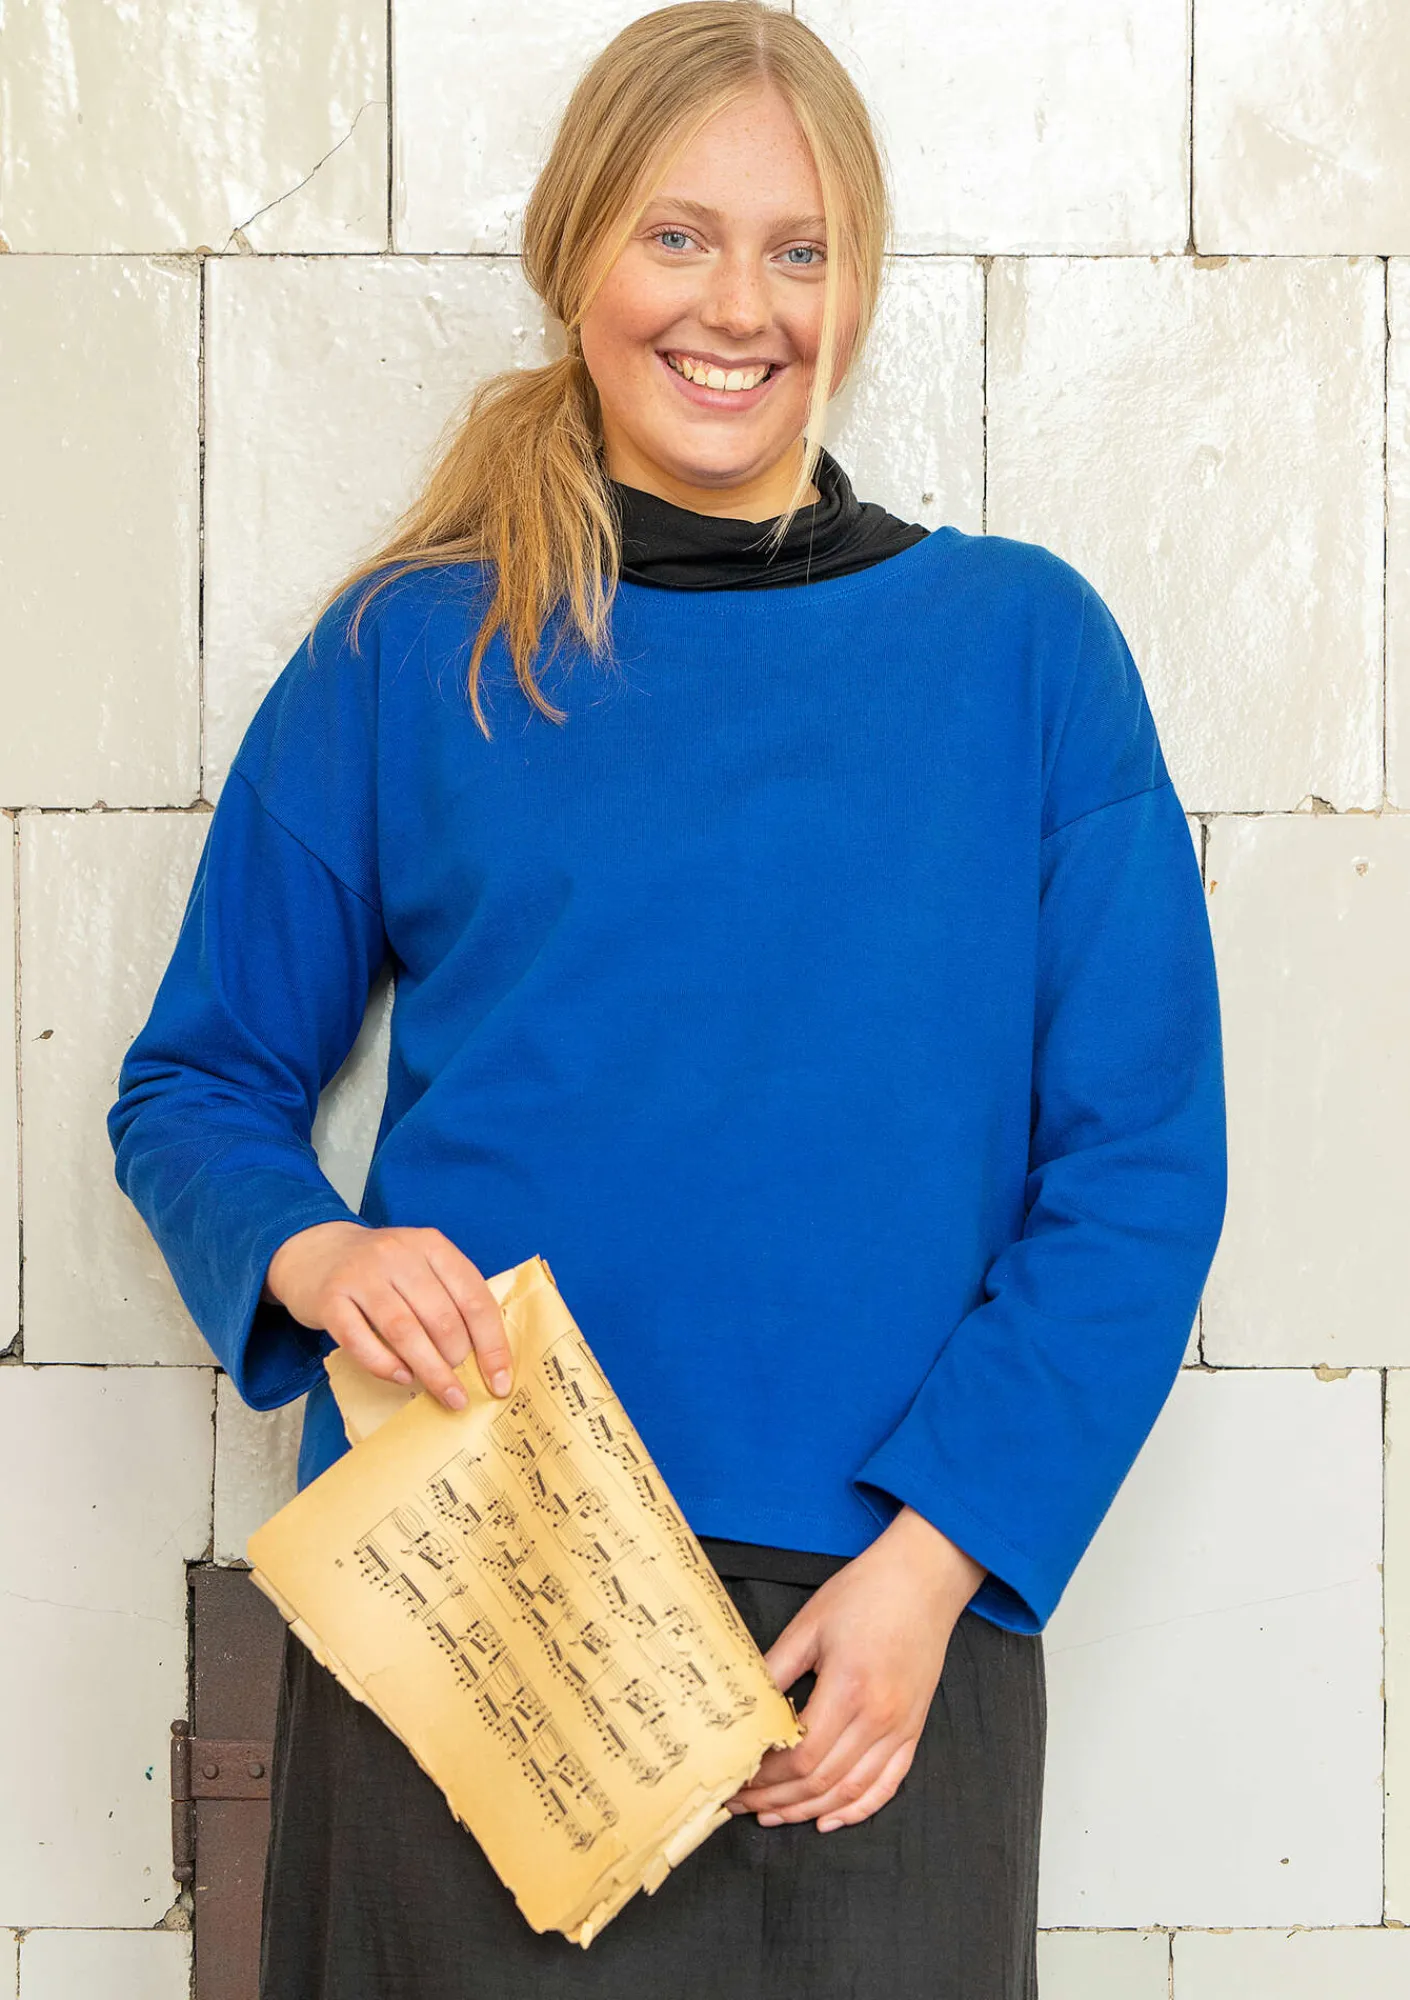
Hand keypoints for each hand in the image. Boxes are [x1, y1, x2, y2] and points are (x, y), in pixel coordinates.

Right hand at [261, 1221, 513, 1411]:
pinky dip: (385, 1365)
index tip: (500, 1381)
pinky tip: (402, 1378)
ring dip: (430, 1370)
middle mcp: (398, 1254)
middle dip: (458, 1360)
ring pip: (404, 1330)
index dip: (492, 1344)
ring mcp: (361, 1274)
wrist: (315, 1251)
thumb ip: (450, 1297)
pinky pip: (360, 1341)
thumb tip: (485, 1358)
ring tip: (446, 1395)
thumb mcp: (420, 1265)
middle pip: (440, 1316)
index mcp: (431, 1245)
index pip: (474, 1297)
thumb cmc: (380, 1269)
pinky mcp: (330, 1298)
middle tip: (462, 1387)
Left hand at [725, 1506, 985, 1831]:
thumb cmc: (865, 1593)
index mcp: (849, 1689)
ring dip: (809, 1810)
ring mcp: (901, 1728)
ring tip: (773, 1814)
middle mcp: (878, 1718)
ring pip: (851, 1791)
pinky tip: (830, 1819)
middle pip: (821, 1781)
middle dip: (777, 1799)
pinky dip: (858, 1809)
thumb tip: (742, 1709)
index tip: (736, 1779)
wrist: (924, 1578)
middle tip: (742, 1803)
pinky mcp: (914, 1730)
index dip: (765, 1777)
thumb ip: (775, 1669)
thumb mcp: (809, 1625)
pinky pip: (888, 1784)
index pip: (800, 1755)